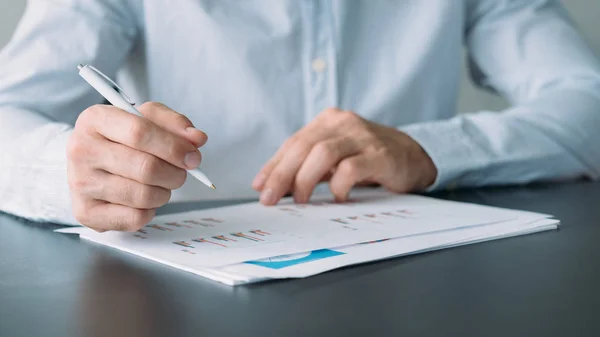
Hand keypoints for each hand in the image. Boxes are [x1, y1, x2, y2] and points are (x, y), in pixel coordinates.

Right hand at [67, 102, 206, 231]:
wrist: (90, 164)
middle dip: (175, 173)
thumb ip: (174, 124)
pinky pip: (135, 218)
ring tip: (160, 184)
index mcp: (95, 120)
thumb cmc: (122, 139)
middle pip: (146, 168)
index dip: (173, 147)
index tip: (193, 156)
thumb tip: (197, 139)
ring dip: (164, 192)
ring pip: (143, 195)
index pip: (139, 132)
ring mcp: (80, 183)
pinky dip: (149, 211)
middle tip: (180, 173)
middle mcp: (81, 150)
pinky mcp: (86, 212)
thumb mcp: (147, 119)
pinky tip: (143, 200)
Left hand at [252, 108, 436, 204]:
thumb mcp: (336, 157)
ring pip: (322, 154)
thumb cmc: (368, 159)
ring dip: (305, 180)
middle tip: (269, 198)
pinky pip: (350, 169)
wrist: (412, 157)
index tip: (259, 186)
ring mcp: (363, 137)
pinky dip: (338, 186)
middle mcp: (343, 123)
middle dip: (282, 174)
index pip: (293, 143)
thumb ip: (307, 166)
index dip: (273, 165)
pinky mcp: (380, 155)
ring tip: (300, 201)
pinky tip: (337, 197)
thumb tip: (271, 185)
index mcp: (328, 121)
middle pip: (303, 147)